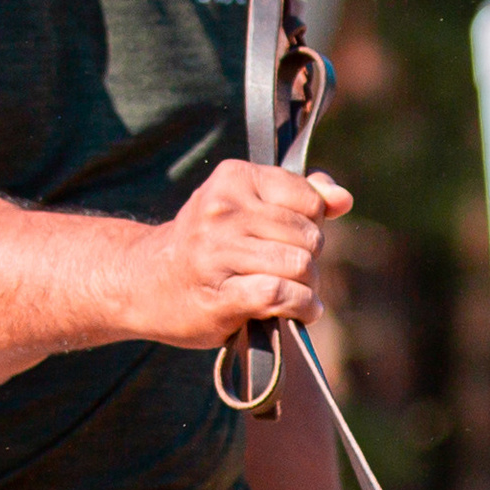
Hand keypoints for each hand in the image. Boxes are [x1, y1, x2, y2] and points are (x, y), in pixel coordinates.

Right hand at [126, 160, 352, 352]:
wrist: (145, 283)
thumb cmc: (207, 244)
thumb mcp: (245, 206)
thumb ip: (299, 196)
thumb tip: (343, 199)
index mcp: (233, 179)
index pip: (308, 199)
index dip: (313, 223)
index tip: (293, 238)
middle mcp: (222, 211)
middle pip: (308, 236)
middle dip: (310, 259)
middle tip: (291, 271)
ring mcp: (218, 253)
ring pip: (299, 266)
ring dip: (308, 287)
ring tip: (294, 292)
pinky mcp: (220, 295)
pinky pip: (281, 296)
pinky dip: (302, 307)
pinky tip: (301, 311)